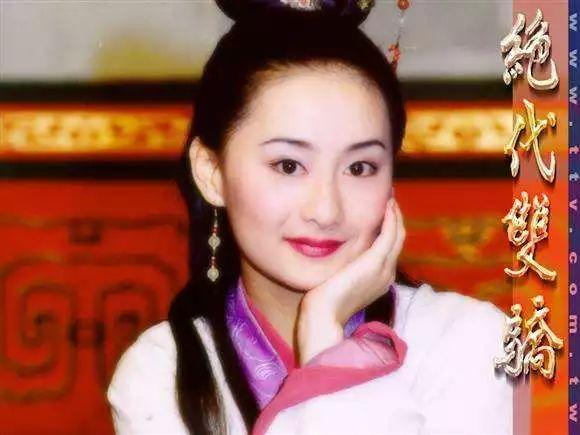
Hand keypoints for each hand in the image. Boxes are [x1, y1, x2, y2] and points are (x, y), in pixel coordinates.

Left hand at [297, 197, 405, 363]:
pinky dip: (391, 218)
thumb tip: (340, 255)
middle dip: (395, 219)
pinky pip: (390, 234)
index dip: (389, 230)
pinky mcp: (375, 262)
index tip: (383, 213)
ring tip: (390, 198)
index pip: (389, 250)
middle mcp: (386, 274)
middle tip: (390, 200)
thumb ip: (345, 268)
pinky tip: (387, 205)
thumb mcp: (339, 280)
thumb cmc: (323, 302)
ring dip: (396, 215)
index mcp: (379, 280)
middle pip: (398, 240)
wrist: (323, 316)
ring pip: (398, 235)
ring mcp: (383, 269)